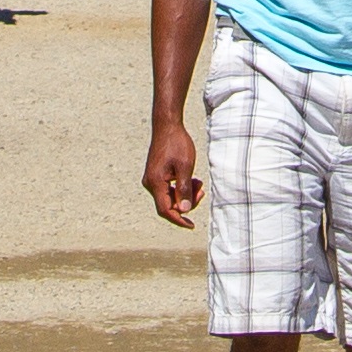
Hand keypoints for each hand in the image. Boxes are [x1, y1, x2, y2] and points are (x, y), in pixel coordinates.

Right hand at [144, 113, 203, 227]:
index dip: (179, 220)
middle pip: (168, 204)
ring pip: (170, 197)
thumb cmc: (177, 144)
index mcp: (155, 183)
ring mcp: (152, 179)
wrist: (167, 126)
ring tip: (198, 182)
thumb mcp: (185, 167)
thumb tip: (184, 210)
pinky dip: (181, 187)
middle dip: (186, 202)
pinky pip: (169, 189)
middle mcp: (150, 184)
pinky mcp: (156, 175)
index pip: (166, 210)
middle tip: (201, 191)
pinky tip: (192, 179)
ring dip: (185, 194)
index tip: (191, 226)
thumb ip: (184, 189)